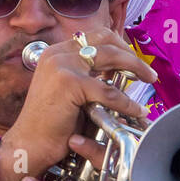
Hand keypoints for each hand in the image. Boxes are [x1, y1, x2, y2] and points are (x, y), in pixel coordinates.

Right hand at [0, 29, 155, 180]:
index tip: (133, 59)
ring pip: (111, 58)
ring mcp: (62, 65)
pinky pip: (109, 92)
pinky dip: (127, 102)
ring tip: (149, 80)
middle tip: (146, 71)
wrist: (30, 144)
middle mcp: (58, 53)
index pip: (95, 36)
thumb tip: (118, 70)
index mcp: (56, 52)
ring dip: (136, 68)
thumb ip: (89, 75)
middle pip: (105, 40)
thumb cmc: (51, 123)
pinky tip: (137, 110)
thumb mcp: (71, 90)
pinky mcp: (69, 83)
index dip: (119, 44)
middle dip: (131, 53)